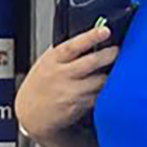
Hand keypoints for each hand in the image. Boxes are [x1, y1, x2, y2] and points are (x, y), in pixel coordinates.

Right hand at [14, 23, 117, 140]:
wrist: (31, 115)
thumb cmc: (38, 87)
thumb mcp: (44, 64)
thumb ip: (62, 53)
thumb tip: (87, 39)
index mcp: (52, 61)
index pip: (73, 46)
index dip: (91, 37)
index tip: (105, 31)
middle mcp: (62, 75)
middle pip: (92, 62)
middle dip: (109, 55)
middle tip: (116, 51)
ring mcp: (71, 92)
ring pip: (101, 80)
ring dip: (109, 75)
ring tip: (110, 71)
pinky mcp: (79, 106)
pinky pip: (99, 95)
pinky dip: (104, 91)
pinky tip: (101, 88)